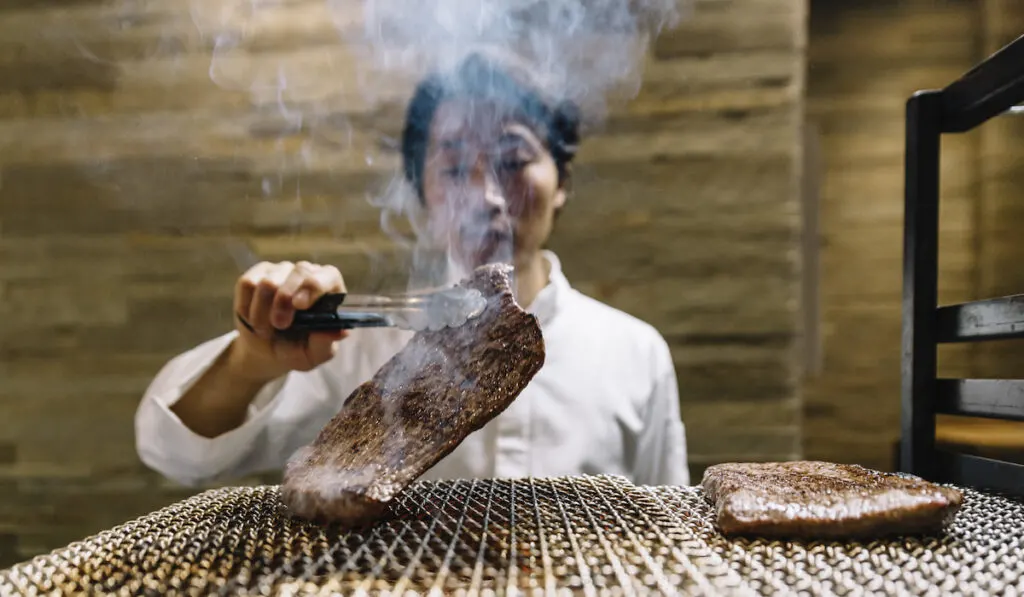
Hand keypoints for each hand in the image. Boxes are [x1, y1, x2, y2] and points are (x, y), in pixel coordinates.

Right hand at [230, 261, 347, 380]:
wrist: (265, 352)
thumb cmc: (296, 350)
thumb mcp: (313, 354)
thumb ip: (325, 343)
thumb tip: (341, 332)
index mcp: (330, 290)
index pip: (329, 275)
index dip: (315, 286)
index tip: (299, 305)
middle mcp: (307, 275)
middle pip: (299, 272)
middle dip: (284, 302)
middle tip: (279, 325)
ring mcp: (282, 271)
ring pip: (269, 281)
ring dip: (263, 311)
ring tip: (265, 329)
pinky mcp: (258, 273)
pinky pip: (248, 283)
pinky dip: (247, 306)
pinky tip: (253, 318)